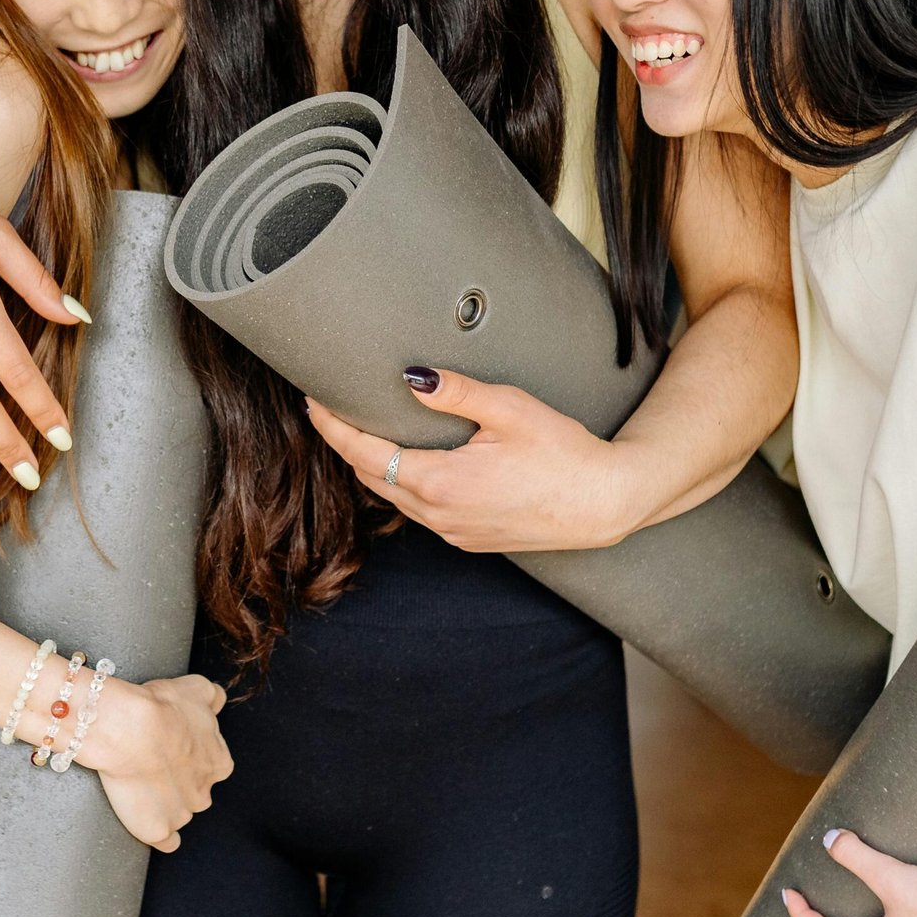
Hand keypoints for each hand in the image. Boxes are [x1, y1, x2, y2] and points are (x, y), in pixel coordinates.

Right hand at [92, 675, 232, 852]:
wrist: (129, 730)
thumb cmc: (162, 707)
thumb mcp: (197, 689)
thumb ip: (214, 697)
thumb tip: (218, 701)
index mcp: (219, 762)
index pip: (212, 766)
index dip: (190, 756)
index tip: (172, 747)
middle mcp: (206, 791)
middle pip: (196, 792)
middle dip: (180, 782)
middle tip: (155, 765)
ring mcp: (182, 815)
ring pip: (179, 814)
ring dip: (166, 805)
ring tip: (142, 787)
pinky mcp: (158, 831)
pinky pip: (165, 841)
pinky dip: (158, 834)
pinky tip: (147, 822)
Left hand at [306, 367, 637, 551]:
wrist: (603, 503)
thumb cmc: (563, 452)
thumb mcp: (510, 409)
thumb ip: (457, 392)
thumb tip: (411, 376)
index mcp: (440, 482)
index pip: (365, 453)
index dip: (334, 427)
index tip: (313, 401)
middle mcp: (439, 515)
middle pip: (371, 478)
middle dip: (345, 444)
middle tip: (327, 409)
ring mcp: (453, 532)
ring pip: (394, 498)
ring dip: (372, 466)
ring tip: (359, 431)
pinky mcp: (470, 539)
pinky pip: (420, 511)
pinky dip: (401, 486)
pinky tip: (407, 462)